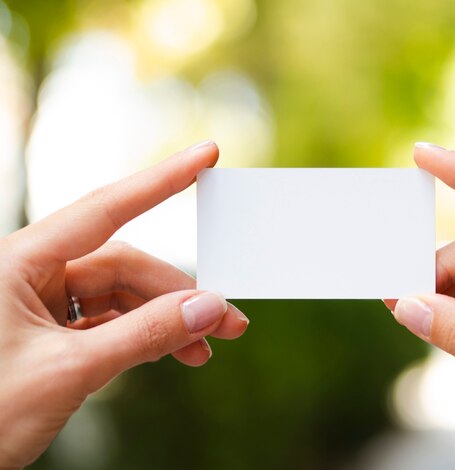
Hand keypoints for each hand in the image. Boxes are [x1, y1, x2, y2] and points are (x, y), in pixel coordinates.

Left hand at [0, 141, 248, 468]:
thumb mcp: (68, 371)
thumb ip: (143, 334)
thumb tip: (208, 307)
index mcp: (18, 261)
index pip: (105, 209)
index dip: (161, 181)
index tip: (205, 156)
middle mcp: (32, 273)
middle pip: (125, 266)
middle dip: (178, 294)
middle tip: (226, 321)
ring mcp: (43, 303)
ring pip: (122, 296)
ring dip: (166, 320)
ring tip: (202, 349)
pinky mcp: (52, 332)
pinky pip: (110, 321)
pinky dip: (144, 336)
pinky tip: (172, 351)